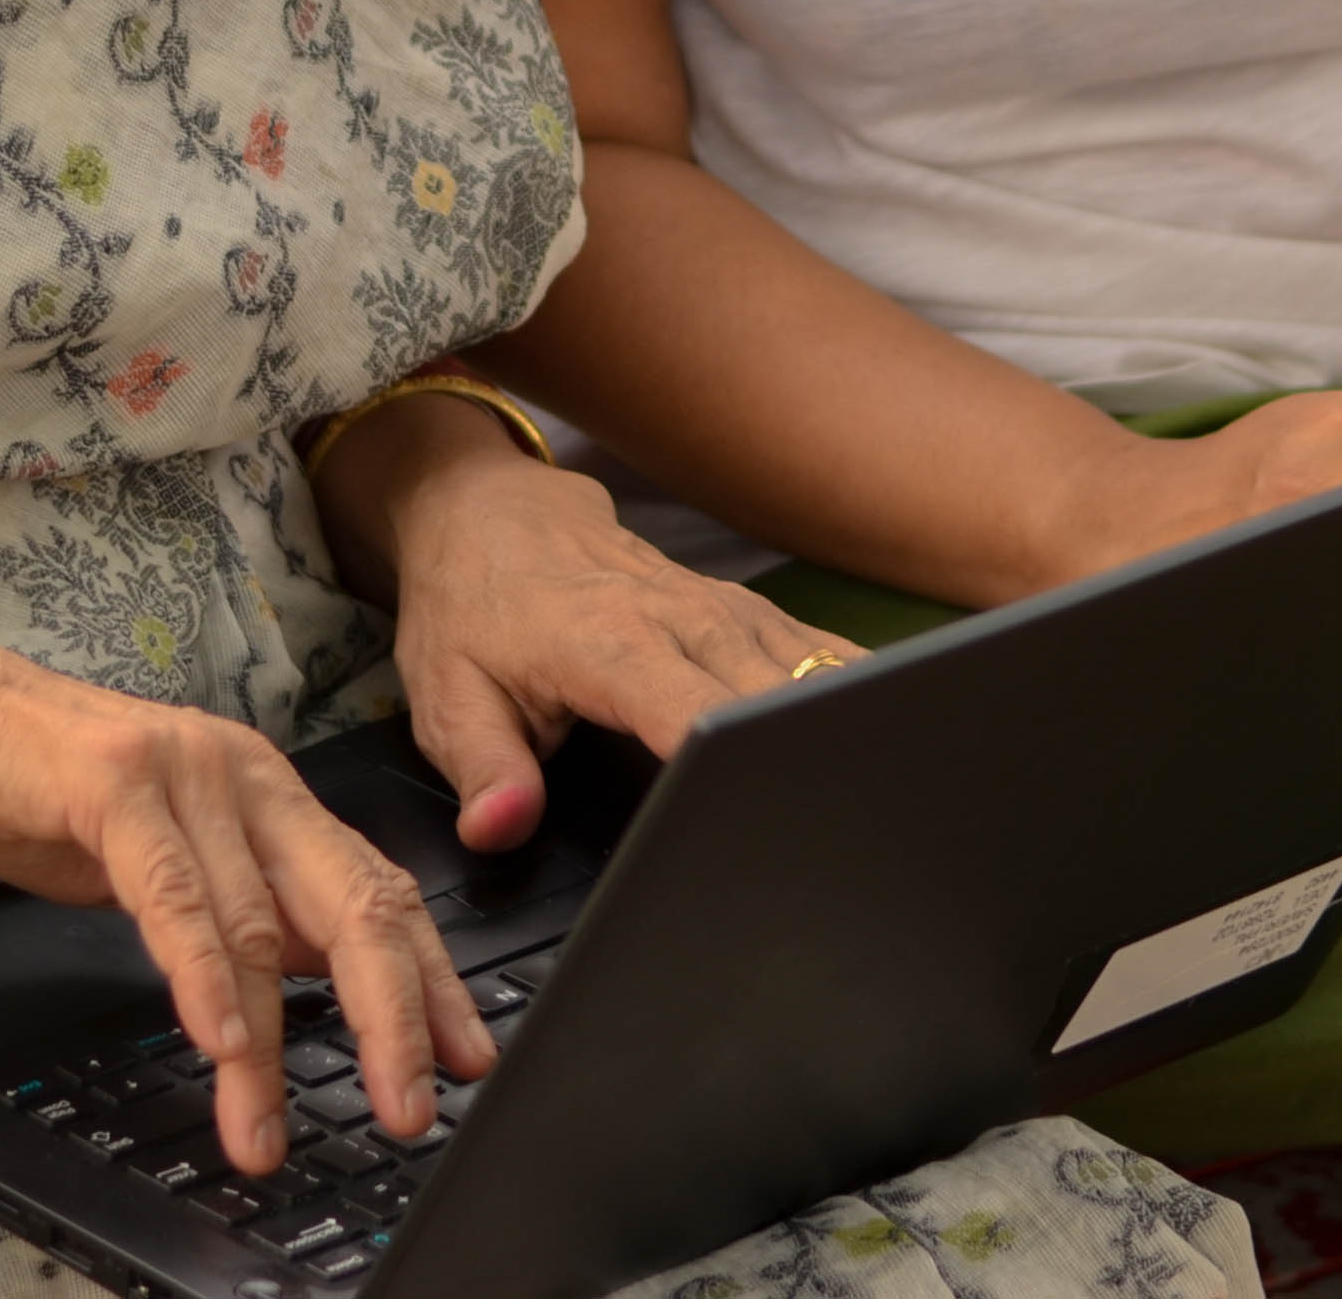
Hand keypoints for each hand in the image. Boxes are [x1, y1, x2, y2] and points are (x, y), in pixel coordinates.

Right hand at [0, 616, 489, 1175]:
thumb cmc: (41, 789)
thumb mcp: (166, 853)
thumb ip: (240, 902)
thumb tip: (315, 974)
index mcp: (270, 795)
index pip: (378, 891)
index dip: (429, 980)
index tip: (464, 1055)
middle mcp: (248, 777)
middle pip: (354, 904)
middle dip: (396, 1017)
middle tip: (411, 1104)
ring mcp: (188, 774)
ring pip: (261, 923)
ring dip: (270, 1046)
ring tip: (266, 1127)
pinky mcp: (116, 783)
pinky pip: (176, 896)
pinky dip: (205, 977)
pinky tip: (224, 1040)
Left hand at [312, 392, 860, 847]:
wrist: (486, 511)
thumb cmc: (469, 608)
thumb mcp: (446, 697)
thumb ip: (484, 767)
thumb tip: (501, 827)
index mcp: (607, 643)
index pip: (693, 712)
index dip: (733, 770)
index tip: (769, 823)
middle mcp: (680, 617)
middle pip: (773, 693)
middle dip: (811, 759)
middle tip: (853, 830)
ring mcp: (721, 605)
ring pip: (808, 665)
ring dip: (846, 720)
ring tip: (895, 784)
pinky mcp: (742, 606)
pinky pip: (812, 645)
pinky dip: (848, 683)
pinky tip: (893, 722)